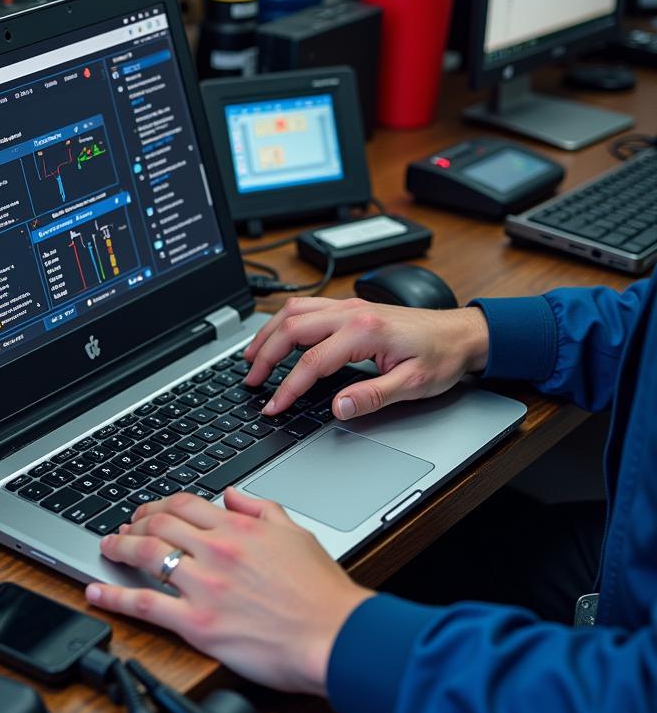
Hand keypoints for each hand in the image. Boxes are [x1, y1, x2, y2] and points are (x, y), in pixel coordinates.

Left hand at [85, 488, 371, 694]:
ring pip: (145, 555)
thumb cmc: (322, 594)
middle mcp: (216, 551)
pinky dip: (113, 596)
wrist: (335, 636)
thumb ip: (261, 509)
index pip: (184, 504)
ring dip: (118, 548)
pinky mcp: (196, 623)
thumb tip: (233, 495)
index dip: (158, 505)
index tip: (149, 512)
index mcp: (239, 528)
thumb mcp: (297, 534)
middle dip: (134, 523)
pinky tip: (95, 591)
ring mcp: (203, 587)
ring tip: (106, 548)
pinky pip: (143, 604)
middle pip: (158, 524)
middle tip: (123, 529)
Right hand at [243, 297, 489, 419]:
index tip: (273, 406)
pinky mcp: (349, 307)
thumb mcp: (412, 384)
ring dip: (267, 334)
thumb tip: (337, 407)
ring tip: (250, 358)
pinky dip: (283, 323)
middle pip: (291, 328)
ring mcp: (348, 306)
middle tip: (250, 382)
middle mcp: (351, 312)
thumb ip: (372, 396)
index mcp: (365, 331)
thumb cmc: (440, 357)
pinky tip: (275, 338)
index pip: (311, 362)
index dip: (287, 388)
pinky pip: (305, 308)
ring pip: (293, 312)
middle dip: (264, 356)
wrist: (462, 334)